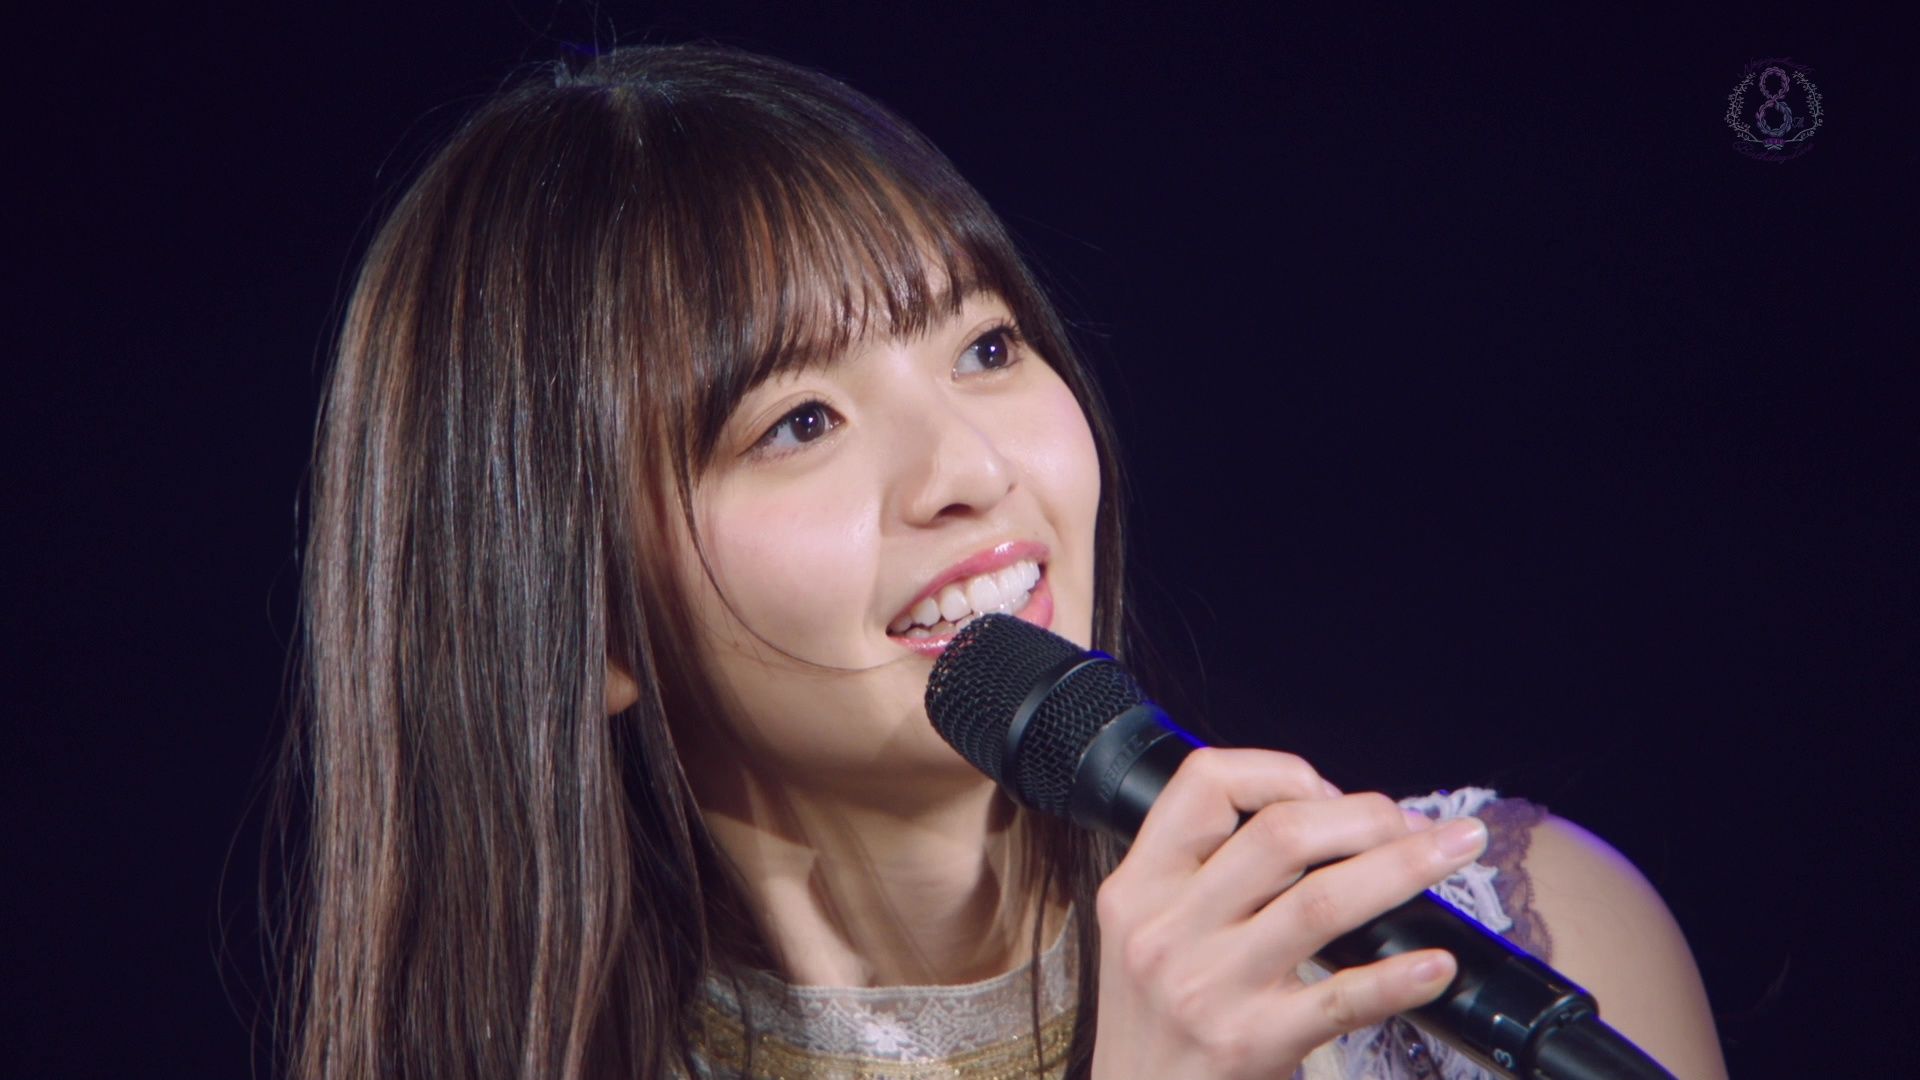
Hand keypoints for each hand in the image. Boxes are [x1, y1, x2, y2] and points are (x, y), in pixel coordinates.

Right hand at [1089, 748, 1488, 1078]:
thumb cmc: (1156, 1022)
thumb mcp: (1147, 932)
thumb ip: (1205, 875)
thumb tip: (1317, 819)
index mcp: (1139, 886)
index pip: (1204, 783)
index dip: (1279, 773)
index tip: (1327, 794)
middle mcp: (1168, 929)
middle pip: (1281, 834)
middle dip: (1365, 815)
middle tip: (1411, 824)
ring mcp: (1209, 987)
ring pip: (1322, 901)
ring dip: (1404, 868)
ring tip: (1454, 849)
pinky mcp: (1251, 1043)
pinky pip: (1340, 999)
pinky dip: (1396, 977)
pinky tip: (1435, 964)